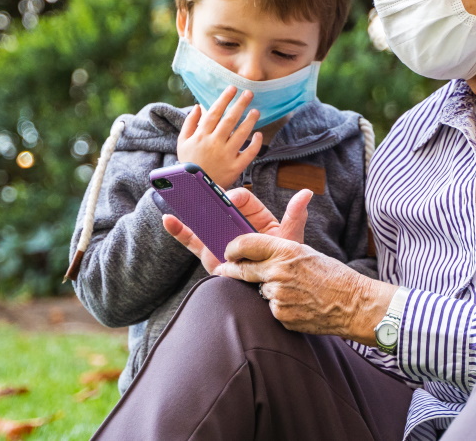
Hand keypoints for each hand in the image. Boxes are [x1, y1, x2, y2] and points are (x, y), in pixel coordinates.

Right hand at [162, 187, 311, 274]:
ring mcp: (220, 237)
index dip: (234, 196)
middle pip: (218, 204)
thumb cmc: (282, 263)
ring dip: (188, 207)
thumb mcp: (289, 240)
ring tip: (176, 194)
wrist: (269, 293)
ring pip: (202, 219)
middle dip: (206, 194)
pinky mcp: (207, 252)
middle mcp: (234, 224)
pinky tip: (168, 219)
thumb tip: (306, 193)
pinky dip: (178, 230)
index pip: (242, 199)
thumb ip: (295, 217)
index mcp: (254, 216)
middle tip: (194, 182)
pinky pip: (191, 240)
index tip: (230, 200)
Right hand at [177, 86, 261, 186]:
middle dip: (240, 104)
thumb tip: (199, 106)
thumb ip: (190, 123)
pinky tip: (258, 134)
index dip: (224, 99)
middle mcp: (214, 143)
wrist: (193, 189)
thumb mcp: (182, 142)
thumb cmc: (188, 163)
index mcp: (201, 136)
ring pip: (241, 134)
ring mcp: (225, 156)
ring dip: (250, 121)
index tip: (233, 88)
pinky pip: (248, 154)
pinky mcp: (235, 168)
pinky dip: (255, 144)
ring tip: (256, 111)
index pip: (215, 112)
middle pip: (230, 120)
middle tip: (249, 93)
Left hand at [214, 234, 397, 343]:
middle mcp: (278, 271)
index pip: (245, 244)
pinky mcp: (281, 315)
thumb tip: (251, 255)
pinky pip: (270, 308)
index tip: (228, 252)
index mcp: (285, 250)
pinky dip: (278, 306)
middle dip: (230, 270)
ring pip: (259, 290)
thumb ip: (276, 253)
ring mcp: (278, 295)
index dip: (232, 248)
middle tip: (224, 270)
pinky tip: (297, 304)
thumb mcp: (304, 253)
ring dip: (266, 290)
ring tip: (291, 291)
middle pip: (241, 270)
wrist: (354, 304)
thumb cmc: (331, 275)